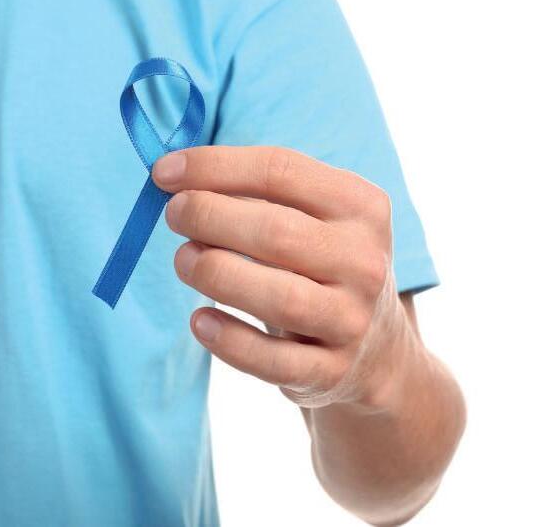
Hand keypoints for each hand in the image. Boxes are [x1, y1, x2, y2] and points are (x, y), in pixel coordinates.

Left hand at [153, 146, 414, 408]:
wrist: (375, 346)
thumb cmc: (322, 264)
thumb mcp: (315, 216)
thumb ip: (256, 192)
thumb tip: (177, 175)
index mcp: (361, 207)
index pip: (281, 171)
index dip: (214, 167)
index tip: (165, 171)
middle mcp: (365, 262)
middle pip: (277, 232)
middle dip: (208, 216)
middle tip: (174, 214)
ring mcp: (352, 320)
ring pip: (279, 297)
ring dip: (214, 274)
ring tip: (184, 260)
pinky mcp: (331, 371)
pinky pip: (273, 361)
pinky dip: (228, 341)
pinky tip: (200, 320)